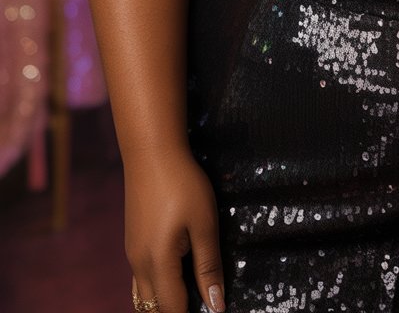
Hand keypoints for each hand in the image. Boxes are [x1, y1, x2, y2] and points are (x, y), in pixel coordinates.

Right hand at [125, 149, 225, 312]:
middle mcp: (139, 264)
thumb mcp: (204, 224)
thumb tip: (216, 306)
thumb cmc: (183, 185)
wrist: (151, 152)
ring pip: (144, 295)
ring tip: (191, 292)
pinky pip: (142, 278)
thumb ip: (208, 267)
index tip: (212, 311)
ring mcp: (132, 253)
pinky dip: (158, 285)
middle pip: (154, 308)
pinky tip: (176, 273)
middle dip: (176, 311)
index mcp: (158, 263)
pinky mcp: (133, 241)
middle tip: (202, 302)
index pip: (172, 310)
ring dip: (164, 301)